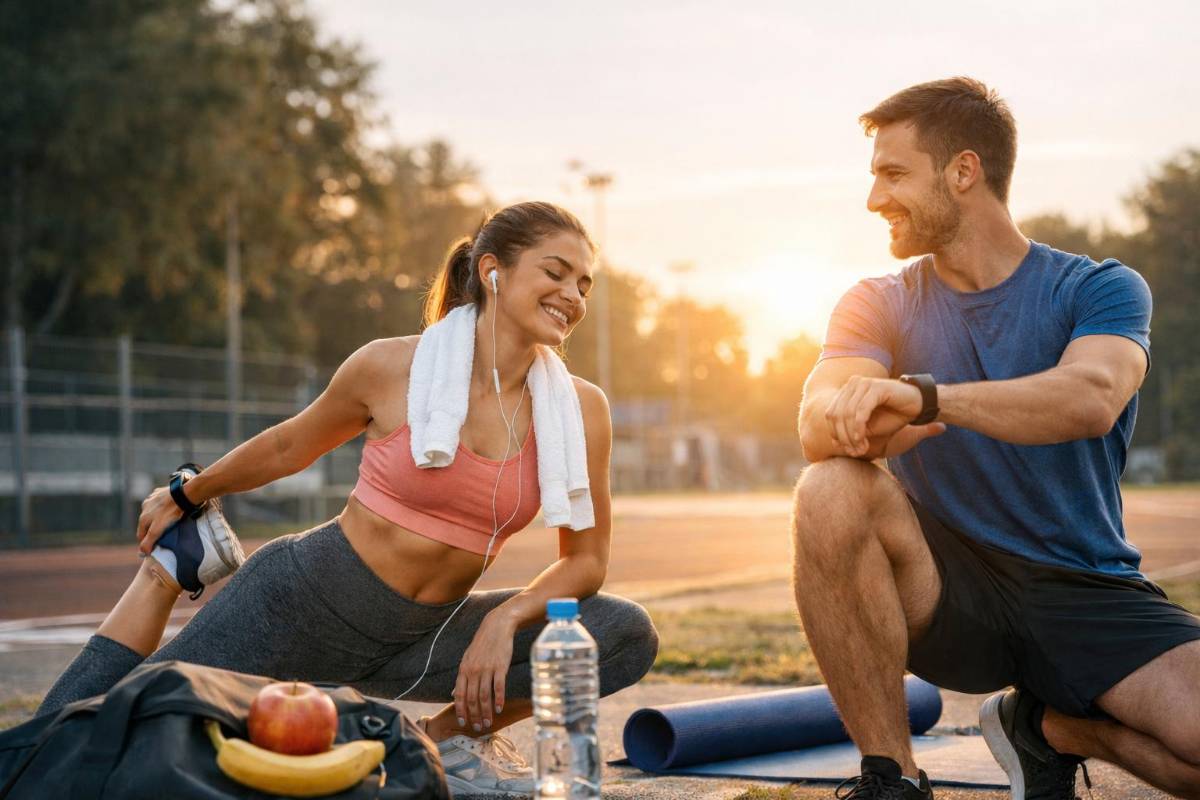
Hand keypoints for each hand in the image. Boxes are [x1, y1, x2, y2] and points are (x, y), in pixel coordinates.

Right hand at [136, 485, 183, 554]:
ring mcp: (151, 499)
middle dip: (150, 530)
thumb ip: (149, 541)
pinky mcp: (160, 493)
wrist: (183, 495)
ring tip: (166, 523)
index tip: (153, 547)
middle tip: (160, 536)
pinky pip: (159, 503)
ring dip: (155, 518)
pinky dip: (161, 508)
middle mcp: (144, 508)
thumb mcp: (158, 529)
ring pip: (151, 513)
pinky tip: (168, 510)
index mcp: (143, 518)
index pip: (140, 535)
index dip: (146, 543)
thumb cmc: (170, 513)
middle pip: (145, 524)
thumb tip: (142, 553)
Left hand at [454, 612, 515, 732]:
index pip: (459, 695)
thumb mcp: (468, 659)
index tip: (463, 722)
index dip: (460, 710)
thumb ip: (462, 677)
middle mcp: (473, 671)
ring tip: (489, 722)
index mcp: (464, 670)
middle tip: (479, 727)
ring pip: (484, 696)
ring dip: (486, 712)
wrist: (497, 627)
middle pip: (472, 699)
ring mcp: (487, 669)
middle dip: (474, 716)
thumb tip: (454, 694)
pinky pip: (498, 687)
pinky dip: (499, 699)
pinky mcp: (500, 667)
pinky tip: (500, 708)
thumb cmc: (483, 644)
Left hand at [825, 376, 923, 457]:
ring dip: (852, 435)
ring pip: (847, 414)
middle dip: (843, 437)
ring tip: (861, 448)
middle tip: (855, 452)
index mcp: (847, 391)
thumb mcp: (868, 427)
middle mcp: (853, 384)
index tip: (846, 450)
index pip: (830, 414)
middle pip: (837, 415)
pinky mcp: (876, 387)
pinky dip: (859, 427)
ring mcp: (863, 383)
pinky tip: (861, 439)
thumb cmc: (892, 416)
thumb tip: (834, 444)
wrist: (917, 406)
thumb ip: (851, 432)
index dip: (834, 433)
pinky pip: (861, 410)